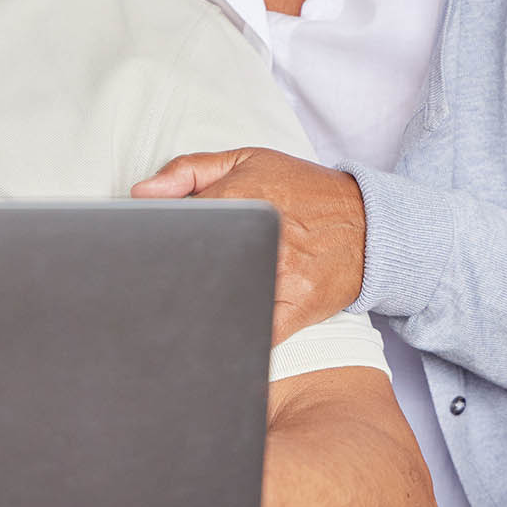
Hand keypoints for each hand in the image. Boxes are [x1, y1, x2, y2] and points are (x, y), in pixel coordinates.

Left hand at [132, 147, 365, 343]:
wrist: (369, 223)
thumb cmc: (303, 190)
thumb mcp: (248, 161)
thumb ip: (189, 170)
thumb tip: (140, 191)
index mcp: (242, 200)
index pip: (176, 228)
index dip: (150, 244)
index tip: (137, 256)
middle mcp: (262, 240)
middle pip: (193, 271)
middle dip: (167, 282)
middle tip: (144, 291)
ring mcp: (281, 278)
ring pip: (219, 305)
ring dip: (192, 313)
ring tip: (171, 316)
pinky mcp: (296, 310)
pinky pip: (254, 337)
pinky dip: (229, 342)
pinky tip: (206, 346)